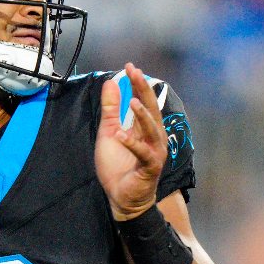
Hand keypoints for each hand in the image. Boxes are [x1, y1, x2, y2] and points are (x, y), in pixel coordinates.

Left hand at [95, 63, 167, 220]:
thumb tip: (111, 83)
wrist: (121, 197)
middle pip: (150, 109)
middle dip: (143, 90)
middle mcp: (154, 137)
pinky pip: (142, 153)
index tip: (130, 67)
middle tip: (136, 72)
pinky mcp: (149, 167)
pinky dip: (132, 144)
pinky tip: (121, 135)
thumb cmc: (119, 166)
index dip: (137, 84)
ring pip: (151, 130)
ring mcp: (154, 152)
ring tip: (134, 101)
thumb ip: (111, 109)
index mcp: (144, 128)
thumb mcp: (109, 132)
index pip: (143, 100)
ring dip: (143, 115)